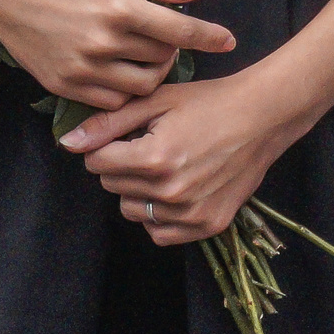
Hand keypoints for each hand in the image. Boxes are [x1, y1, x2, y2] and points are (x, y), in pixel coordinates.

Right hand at [0, 0, 234, 110]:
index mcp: (118, 8)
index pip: (179, 30)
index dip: (208, 37)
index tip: (229, 41)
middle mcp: (102, 43)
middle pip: (161, 59)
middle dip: (173, 50)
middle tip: (169, 37)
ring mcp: (81, 69)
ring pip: (139, 87)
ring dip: (152, 73)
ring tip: (146, 54)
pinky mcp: (62, 85)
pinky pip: (109, 101)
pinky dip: (123, 89)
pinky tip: (120, 69)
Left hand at [63, 70, 309, 244]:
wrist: (265, 115)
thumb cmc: (211, 100)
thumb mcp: (159, 101)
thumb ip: (109, 122)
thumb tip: (68, 142)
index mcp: (154, 158)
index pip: (97, 163)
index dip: (108, 144)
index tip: (130, 134)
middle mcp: (170, 192)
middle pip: (112, 186)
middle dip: (123, 165)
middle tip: (152, 144)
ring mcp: (190, 213)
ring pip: (132, 211)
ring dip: (139, 191)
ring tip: (167, 165)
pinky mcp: (208, 226)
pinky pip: (159, 232)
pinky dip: (159, 215)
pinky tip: (177, 188)